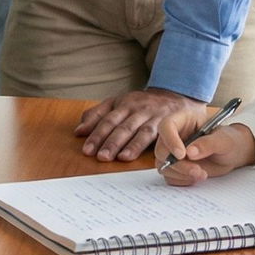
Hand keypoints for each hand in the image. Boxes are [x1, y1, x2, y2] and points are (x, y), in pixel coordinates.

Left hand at [75, 88, 206, 161]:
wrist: (176, 97)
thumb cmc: (142, 104)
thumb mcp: (118, 103)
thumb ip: (97, 115)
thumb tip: (78, 131)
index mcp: (121, 103)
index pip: (105, 119)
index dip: (95, 134)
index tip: (86, 150)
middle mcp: (135, 108)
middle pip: (118, 125)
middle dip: (108, 141)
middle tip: (98, 156)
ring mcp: (150, 115)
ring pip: (135, 130)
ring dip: (125, 145)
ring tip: (116, 158)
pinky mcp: (165, 124)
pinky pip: (153, 135)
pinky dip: (142, 145)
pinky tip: (134, 155)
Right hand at [155, 115, 254, 186]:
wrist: (233, 153)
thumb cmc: (229, 140)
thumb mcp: (224, 139)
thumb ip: (208, 143)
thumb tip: (190, 152)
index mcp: (182, 120)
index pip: (166, 126)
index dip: (170, 140)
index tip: (182, 155)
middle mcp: (174, 135)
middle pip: (161, 149)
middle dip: (178, 164)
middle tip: (197, 170)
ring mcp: (172, 151)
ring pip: (163, 165)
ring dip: (181, 174)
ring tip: (202, 174)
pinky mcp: (175, 166)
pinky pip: (169, 176)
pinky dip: (181, 180)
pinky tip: (196, 177)